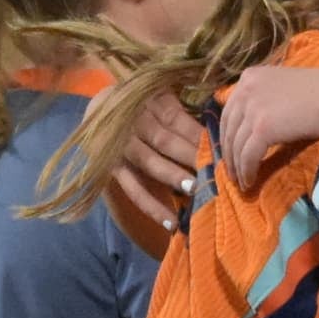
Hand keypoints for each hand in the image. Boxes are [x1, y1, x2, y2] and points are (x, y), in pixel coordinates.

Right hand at [111, 90, 207, 234]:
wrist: (100, 108)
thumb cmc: (142, 103)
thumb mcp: (159, 94)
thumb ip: (183, 108)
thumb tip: (215, 132)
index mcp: (144, 100)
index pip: (174, 118)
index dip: (196, 134)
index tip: (218, 149)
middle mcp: (128, 121)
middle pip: (163, 139)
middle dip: (190, 156)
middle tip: (214, 170)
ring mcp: (117, 146)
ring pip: (148, 163)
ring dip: (173, 176)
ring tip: (195, 189)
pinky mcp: (111, 168)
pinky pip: (133, 189)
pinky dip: (152, 207)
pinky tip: (171, 222)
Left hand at [213, 65, 318, 185]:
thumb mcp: (282, 87)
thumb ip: (263, 99)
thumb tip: (251, 126)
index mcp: (249, 77)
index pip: (229, 111)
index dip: (227, 136)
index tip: (230, 153)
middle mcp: (246, 90)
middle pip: (228, 129)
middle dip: (228, 155)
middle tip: (231, 173)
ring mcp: (253, 108)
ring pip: (236, 146)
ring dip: (236, 168)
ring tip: (241, 182)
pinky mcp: (263, 127)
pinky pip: (248, 156)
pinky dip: (247, 172)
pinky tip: (250, 182)